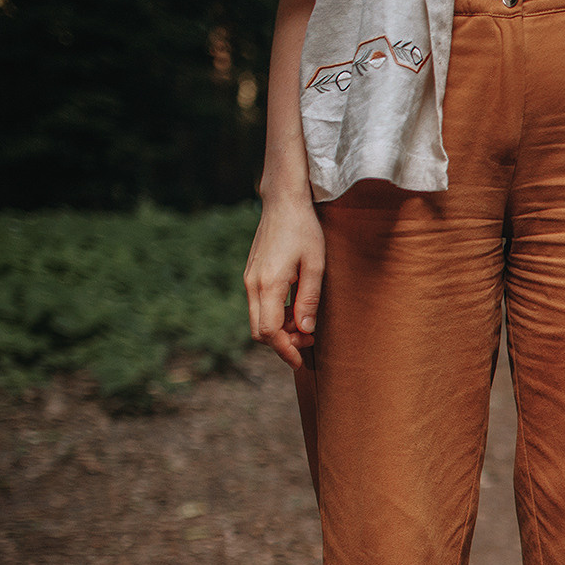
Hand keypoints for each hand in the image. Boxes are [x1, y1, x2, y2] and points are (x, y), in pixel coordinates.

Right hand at [243, 195, 324, 368]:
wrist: (283, 203)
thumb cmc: (304, 231)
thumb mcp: (316, 266)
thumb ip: (309, 300)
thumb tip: (306, 331)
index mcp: (268, 284)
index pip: (269, 331)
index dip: (284, 350)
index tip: (300, 361)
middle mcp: (252, 285)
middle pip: (259, 331)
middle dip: (283, 343)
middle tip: (309, 340)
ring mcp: (249, 280)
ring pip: (258, 320)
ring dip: (280, 330)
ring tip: (306, 324)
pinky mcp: (252, 275)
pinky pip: (259, 306)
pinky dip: (276, 316)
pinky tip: (296, 309)